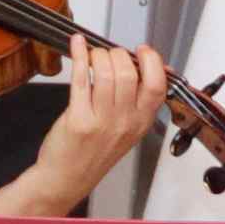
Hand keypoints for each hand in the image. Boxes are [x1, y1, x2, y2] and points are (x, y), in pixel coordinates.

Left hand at [23, 41, 167, 203]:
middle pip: (129, 73)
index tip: (142, 51)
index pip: (157, 85)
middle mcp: (125, 122)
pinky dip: (79, 56)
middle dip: (118, 54)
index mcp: (141, 122)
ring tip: (93, 56)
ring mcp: (102, 121)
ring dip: (98, 55)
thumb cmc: (93, 154)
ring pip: (107, 73)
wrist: (67, 178)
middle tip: (109, 55)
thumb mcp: (127, 130)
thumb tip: (156, 69)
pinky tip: (77, 45)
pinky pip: (82, 79)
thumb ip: (139, 101)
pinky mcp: (79, 118)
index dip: (152, 61)